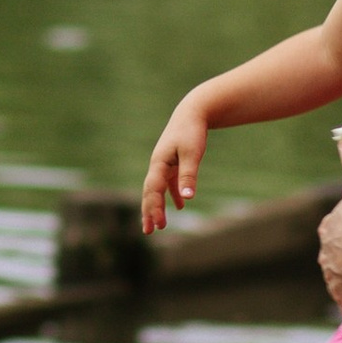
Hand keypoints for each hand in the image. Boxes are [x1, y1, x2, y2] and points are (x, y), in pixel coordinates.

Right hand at [141, 105, 209, 234]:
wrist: (193, 112)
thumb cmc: (192, 131)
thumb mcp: (192, 154)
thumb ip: (188, 176)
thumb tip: (187, 198)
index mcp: (159, 164)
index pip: (153, 190)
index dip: (154, 208)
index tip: (157, 224)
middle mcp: (157, 166)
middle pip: (149, 193)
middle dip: (148, 212)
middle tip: (148, 231)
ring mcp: (164, 164)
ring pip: (156, 190)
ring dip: (157, 207)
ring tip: (159, 225)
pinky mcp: (172, 163)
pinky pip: (169, 184)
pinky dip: (172, 195)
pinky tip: (179, 206)